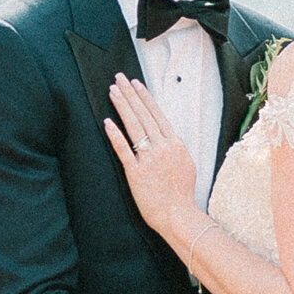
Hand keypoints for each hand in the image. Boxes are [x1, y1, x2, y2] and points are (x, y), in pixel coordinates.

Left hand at [104, 75, 200, 244]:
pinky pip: (124, 150)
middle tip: (119, 79)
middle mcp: (162, 147)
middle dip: (130, 94)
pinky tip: (107, 122)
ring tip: (113, 91)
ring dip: (122, 106)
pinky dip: (115, 135)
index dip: (144, 97)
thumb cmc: (181, 194)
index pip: (156, 114)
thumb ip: (175, 148)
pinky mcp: (136, 173)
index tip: (135, 84)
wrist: (178, 215)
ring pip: (133, 127)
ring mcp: (148, 159)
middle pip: (143, 115)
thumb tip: (166, 137)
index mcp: (174, 144)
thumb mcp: (186, 164)